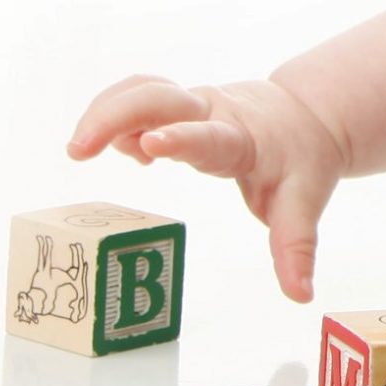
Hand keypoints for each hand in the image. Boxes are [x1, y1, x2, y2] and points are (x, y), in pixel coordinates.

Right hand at [65, 74, 349, 302]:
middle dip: (114, 116)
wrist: (307, 115)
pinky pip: (138, 95)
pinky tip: (114, 147)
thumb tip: (300, 296)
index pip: (206, 135)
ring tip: (79, 150)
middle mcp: (212, 112)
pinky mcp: (178, 103)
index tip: (150, 145)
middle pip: (157, 97)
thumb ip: (295, 248)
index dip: (179, 139)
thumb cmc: (301, 160)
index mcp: (240, 139)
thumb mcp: (303, 203)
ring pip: (140, 89)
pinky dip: (115, 113)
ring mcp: (191, 103)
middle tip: (79, 150)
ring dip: (104, 111)